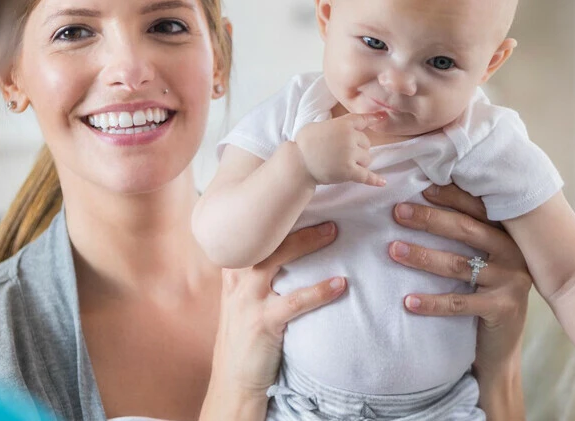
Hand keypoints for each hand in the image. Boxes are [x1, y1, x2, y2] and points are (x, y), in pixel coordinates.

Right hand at [202, 222, 345, 418]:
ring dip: (307, 243)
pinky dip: (319, 291)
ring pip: (277, 260)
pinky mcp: (262, 323)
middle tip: (325, 206)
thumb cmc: (245, 337)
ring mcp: (247, 300)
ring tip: (334, 232)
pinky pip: (294, 302)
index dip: (273, 212)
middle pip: (265, 239)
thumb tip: (288, 249)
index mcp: (233, 271)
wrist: (233, 379)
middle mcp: (236, 280)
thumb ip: (256, 274)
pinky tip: (340, 284)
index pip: (254, 234)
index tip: (297, 194)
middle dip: (294, 220)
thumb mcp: (243, 300)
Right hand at [293, 112, 386, 186]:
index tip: (383, 117)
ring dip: (359, 162)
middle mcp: (350, 138)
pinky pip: (366, 176)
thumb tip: (345, 129)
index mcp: (343, 124)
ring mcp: (350, 155)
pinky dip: (375, 180)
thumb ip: (336, 125)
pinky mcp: (349, 172)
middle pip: (366, 143)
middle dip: (358, 148)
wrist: (298, 162)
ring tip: (342, 164)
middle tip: (341, 153)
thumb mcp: (319, 125)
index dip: (373, 118)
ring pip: (367, 159)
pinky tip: (382, 182)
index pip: (361, 120)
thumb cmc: (304, 143)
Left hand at [387, 183, 532, 418]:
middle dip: (429, 219)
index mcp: (507, 234)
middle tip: (397, 212)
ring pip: (459, 264)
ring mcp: (510, 281)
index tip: (420, 187)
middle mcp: (513, 253)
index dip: (450, 196)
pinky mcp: (503, 308)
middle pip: (466, 230)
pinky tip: (408, 301)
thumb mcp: (482, 259)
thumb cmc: (485, 292)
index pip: (477, 208)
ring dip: (422, 256)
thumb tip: (424, 199)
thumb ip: (467, 233)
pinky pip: (460, 303)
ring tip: (393, 250)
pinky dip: (432, 302)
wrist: (503, 344)